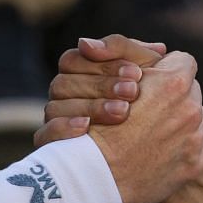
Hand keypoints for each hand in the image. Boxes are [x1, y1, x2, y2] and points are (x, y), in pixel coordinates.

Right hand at [36, 34, 168, 142]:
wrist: (158, 157)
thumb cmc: (153, 109)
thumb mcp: (149, 76)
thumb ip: (131, 53)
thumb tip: (120, 45)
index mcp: (77, 76)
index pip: (74, 60)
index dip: (104, 64)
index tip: (136, 73)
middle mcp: (62, 99)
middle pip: (64, 83)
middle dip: (101, 86)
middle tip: (133, 92)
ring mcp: (54, 123)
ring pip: (55, 107)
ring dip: (90, 107)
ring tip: (122, 113)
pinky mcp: (52, 149)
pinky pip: (44, 136)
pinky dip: (63, 128)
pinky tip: (87, 127)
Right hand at [86, 49, 202, 202]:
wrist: (91, 177)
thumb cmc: (95, 124)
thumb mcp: (107, 76)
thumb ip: (131, 53)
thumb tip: (161, 49)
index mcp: (173, 83)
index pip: (182, 61)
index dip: (164, 70)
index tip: (149, 82)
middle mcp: (190, 108)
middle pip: (190, 89)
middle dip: (172, 95)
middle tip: (147, 108)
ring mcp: (194, 138)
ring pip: (196, 115)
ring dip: (179, 119)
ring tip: (151, 131)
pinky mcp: (195, 163)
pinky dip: (190, 142)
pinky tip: (165, 147)